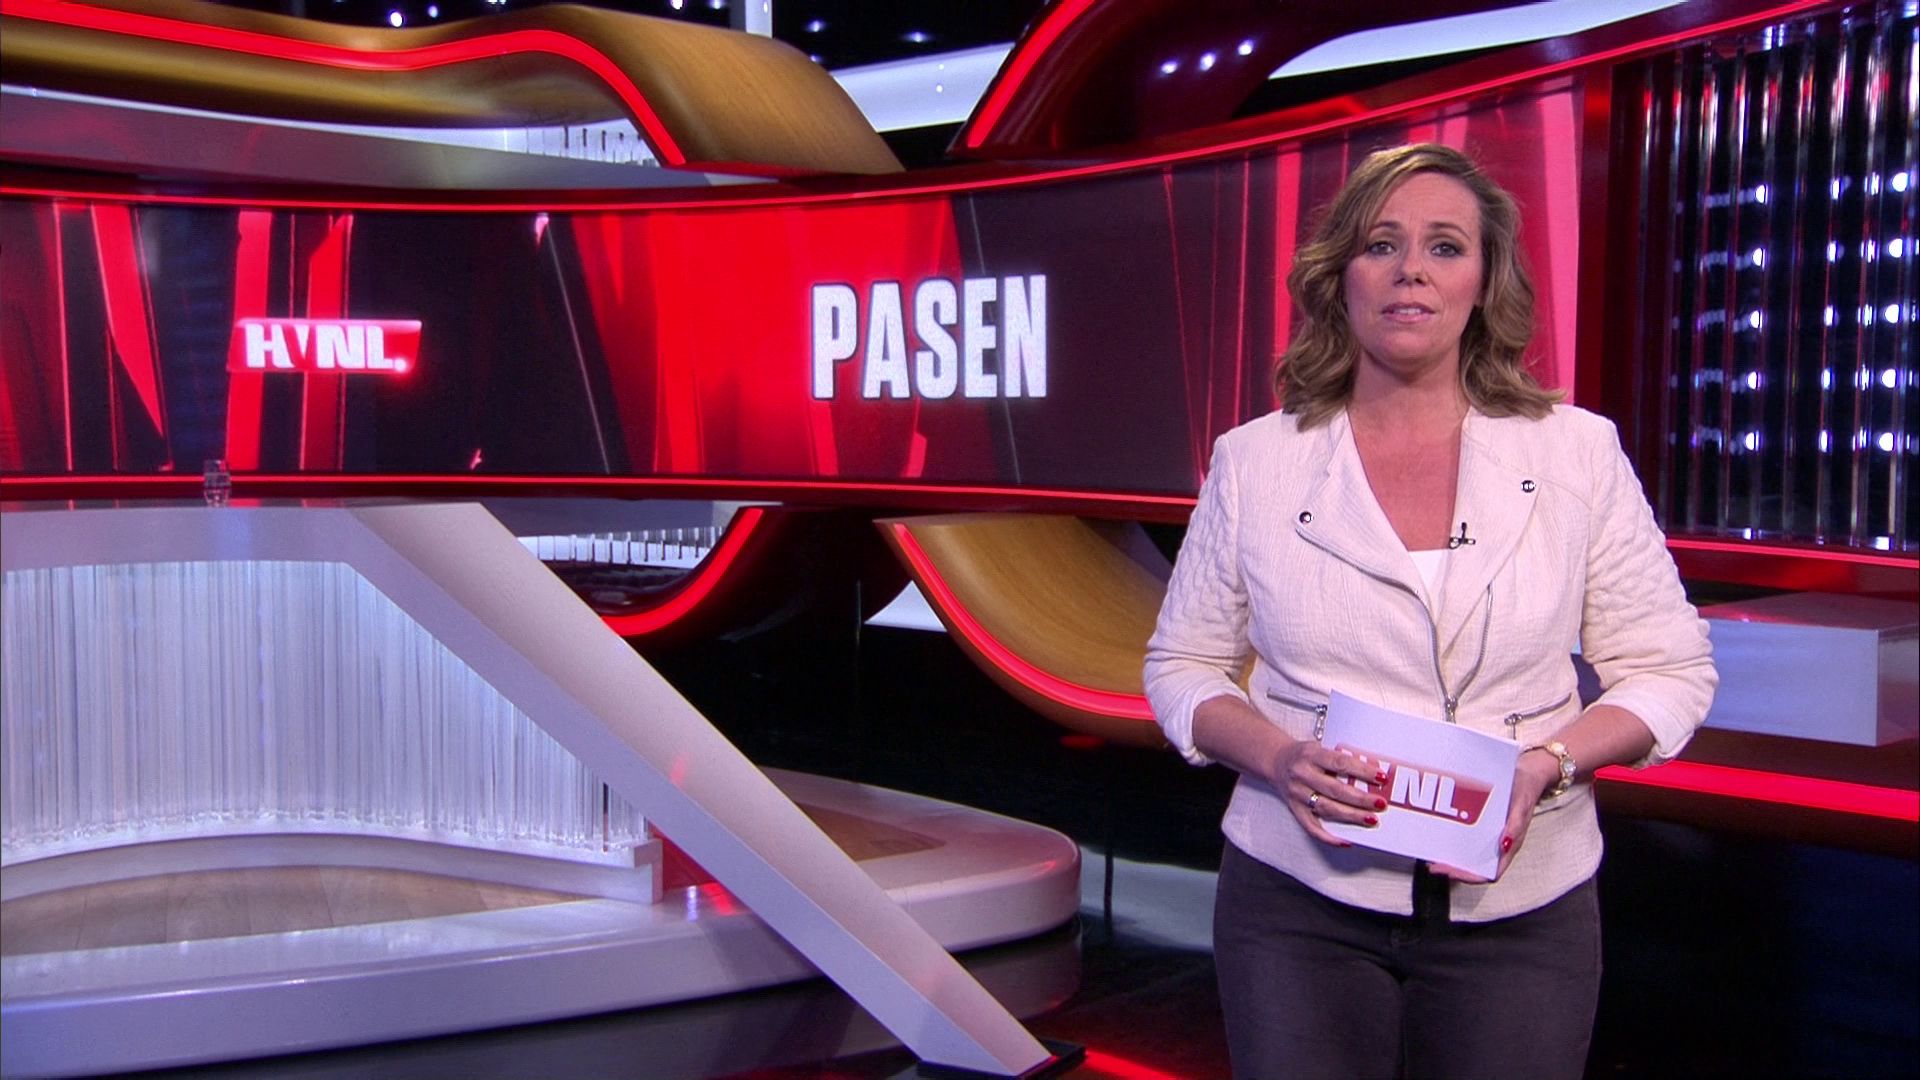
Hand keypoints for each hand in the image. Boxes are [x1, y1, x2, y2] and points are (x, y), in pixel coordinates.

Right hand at [1269, 738, 1386, 847]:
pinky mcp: (1295, 809)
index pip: (1340, 763)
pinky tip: (1345, 840)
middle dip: (1361, 799)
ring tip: (1371, 819)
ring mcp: (1297, 794)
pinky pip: (1311, 827)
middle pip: (1335, 790)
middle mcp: (1302, 775)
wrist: (1275, 760)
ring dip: (1351, 816)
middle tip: (1380, 803)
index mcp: (1311, 755)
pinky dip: (1329, 836)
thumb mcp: (1320, 748)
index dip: (1362, 771)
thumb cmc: (1303, 755)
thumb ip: (1340, 759)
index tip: (1381, 777)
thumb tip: (1372, 773)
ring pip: (1327, 808)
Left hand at [1432, 748, 1560, 882]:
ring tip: (1431, 855)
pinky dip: (1452, 840)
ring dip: (1450, 857)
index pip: (1489, 873)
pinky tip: (1439, 835)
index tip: (1449, 872)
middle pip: (1475, 867)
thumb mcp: (1522, 805)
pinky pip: (1465, 837)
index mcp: (1509, 846)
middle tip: (1433, 865)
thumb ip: (1516, 826)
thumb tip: (1505, 845)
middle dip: (1453, 869)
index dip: (1469, 877)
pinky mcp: (1481, 824)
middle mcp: (1497, 844)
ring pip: (1468, 855)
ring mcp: (1488, 835)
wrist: (1527, 771)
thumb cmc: (1526, 789)